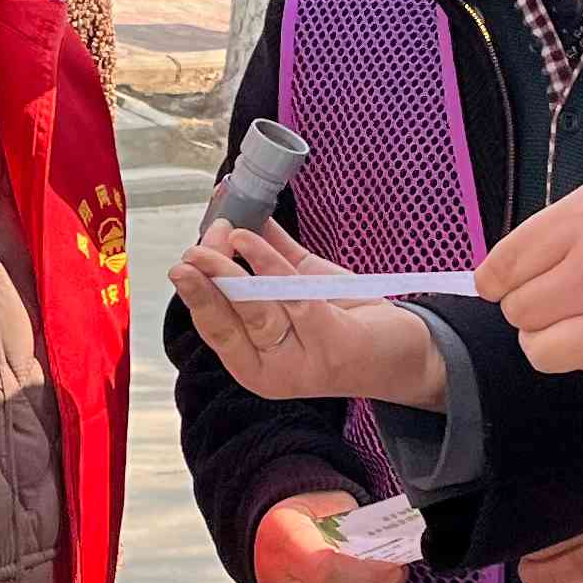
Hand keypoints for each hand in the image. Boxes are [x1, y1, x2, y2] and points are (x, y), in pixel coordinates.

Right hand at [169, 224, 450, 409]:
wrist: (402, 348)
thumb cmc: (342, 318)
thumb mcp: (296, 288)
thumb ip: (263, 257)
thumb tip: (232, 211)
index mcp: (254, 363)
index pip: (214, 330)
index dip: (196, 296)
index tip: (180, 267)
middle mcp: (272, 371)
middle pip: (227, 322)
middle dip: (205, 283)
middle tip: (191, 253)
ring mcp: (301, 363)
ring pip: (255, 307)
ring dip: (230, 269)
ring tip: (219, 234)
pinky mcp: (331, 345)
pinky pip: (291, 294)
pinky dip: (266, 260)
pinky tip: (248, 237)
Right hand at [250, 487, 409, 582]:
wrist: (268, 531)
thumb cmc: (304, 513)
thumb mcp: (329, 502)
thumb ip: (358, 523)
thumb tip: (394, 544)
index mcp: (283, 538)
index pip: (327, 570)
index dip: (368, 575)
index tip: (395, 567)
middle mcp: (277, 576)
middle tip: (400, 573)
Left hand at [479, 164, 582, 380]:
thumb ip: (558, 229)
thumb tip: (506, 271)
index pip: (503, 267)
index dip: (495, 280)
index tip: (499, 286)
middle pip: (518, 312)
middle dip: (528, 307)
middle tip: (552, 298)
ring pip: (542, 351)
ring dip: (549, 339)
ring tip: (574, 323)